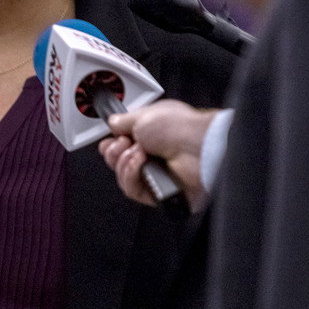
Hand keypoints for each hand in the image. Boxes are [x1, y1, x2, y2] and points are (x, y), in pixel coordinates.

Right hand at [98, 99, 216, 209]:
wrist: (198, 147)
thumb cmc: (179, 127)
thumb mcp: (143, 115)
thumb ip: (123, 121)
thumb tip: (112, 123)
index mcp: (152, 134)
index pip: (123, 144)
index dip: (112, 144)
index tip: (111, 139)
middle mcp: (154, 155)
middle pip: (119, 162)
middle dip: (115, 152)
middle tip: (123, 143)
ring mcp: (156, 175)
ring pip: (123, 177)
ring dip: (124, 162)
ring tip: (139, 152)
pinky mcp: (158, 193)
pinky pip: (133, 190)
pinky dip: (132, 174)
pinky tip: (141, 163)